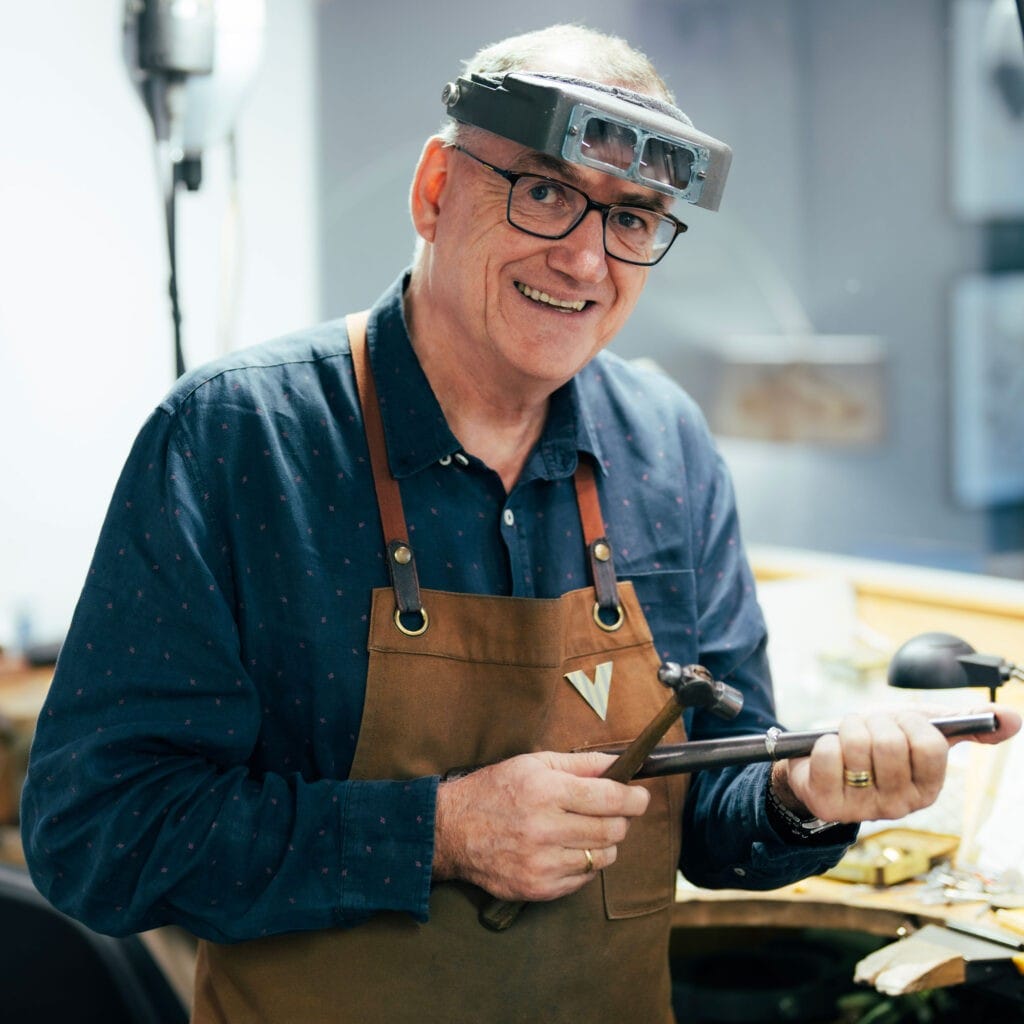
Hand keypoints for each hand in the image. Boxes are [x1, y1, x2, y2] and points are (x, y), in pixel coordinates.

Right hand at [433, 750, 650, 901]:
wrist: (450, 830)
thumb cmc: (493, 790)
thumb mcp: (533, 763)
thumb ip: (580, 764)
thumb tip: (619, 765)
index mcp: (545, 792)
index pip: (608, 798)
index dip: (633, 798)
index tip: (641, 796)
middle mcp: (545, 829)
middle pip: (611, 830)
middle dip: (623, 820)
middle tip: (616, 812)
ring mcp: (541, 863)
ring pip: (602, 857)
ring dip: (605, 843)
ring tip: (588, 830)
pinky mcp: (537, 887)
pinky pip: (582, 879)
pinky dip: (585, 864)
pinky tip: (568, 848)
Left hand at [772, 703, 1021, 823]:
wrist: (820, 756)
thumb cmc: (874, 742)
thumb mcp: (919, 726)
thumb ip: (967, 723)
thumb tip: (1012, 719)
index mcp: (927, 787)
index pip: (931, 745)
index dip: (910, 722)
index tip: (899, 722)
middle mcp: (900, 805)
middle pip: (890, 743)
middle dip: (874, 722)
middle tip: (867, 728)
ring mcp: (864, 808)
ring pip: (857, 745)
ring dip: (848, 727)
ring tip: (846, 737)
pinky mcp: (829, 805)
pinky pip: (828, 755)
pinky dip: (824, 742)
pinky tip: (828, 751)